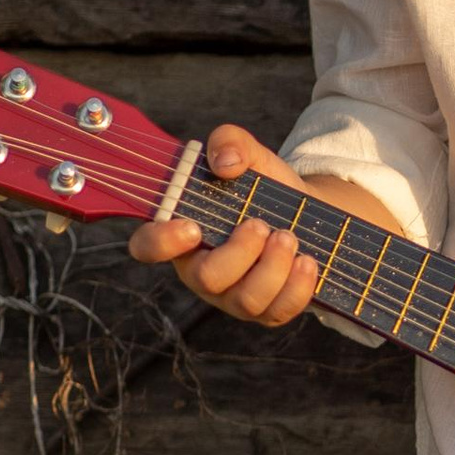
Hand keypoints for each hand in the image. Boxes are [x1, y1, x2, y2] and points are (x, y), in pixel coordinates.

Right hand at [128, 122, 324, 326]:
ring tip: (289, 237)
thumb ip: (229, 141)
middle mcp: (202, 271)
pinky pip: (278, 312)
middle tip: (263, 225)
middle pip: (207, 279)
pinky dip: (296, 287)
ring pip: (245, 301)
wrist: (307, 212)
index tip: (193, 226)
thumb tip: (226, 162)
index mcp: (181, 234)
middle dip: (240, 252)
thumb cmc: (264, 186)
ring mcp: (234, 297)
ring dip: (272, 268)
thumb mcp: (248, 153)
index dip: (161, 242)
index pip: (148, 247)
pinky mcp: (268, 312)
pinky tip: (307, 261)